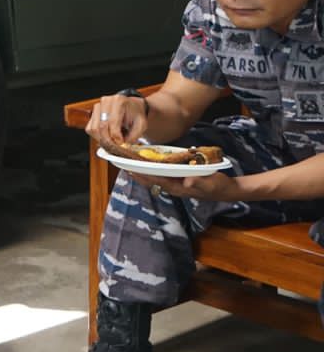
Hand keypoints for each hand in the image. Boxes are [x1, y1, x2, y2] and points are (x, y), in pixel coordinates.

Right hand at [87, 93, 150, 146]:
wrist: (131, 107)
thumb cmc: (136, 114)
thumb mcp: (141, 124)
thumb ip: (134, 135)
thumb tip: (123, 144)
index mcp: (119, 101)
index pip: (112, 122)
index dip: (116, 135)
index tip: (121, 143)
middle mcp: (105, 102)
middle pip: (101, 126)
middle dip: (108, 140)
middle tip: (116, 147)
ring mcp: (97, 107)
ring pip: (93, 129)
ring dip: (102, 139)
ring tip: (113, 142)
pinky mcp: (92, 114)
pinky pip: (90, 129)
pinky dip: (97, 136)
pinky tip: (107, 137)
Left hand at [131, 171, 246, 202]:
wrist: (227, 190)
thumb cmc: (218, 186)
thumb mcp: (211, 183)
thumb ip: (199, 182)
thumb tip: (187, 181)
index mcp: (177, 188)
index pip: (155, 181)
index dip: (141, 175)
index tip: (128, 168)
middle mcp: (173, 186)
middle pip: (151, 179)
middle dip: (137, 172)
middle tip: (122, 162)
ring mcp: (176, 183)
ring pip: (155, 177)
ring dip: (143, 170)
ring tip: (130, 161)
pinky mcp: (179, 179)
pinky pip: (162, 174)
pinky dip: (154, 168)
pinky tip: (149, 161)